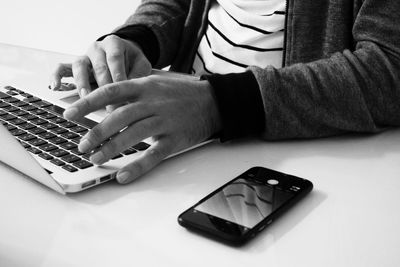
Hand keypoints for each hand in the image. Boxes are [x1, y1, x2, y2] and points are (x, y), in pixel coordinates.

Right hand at [50, 35, 151, 110]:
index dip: (117, 75)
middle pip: (98, 66)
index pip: (114, 58)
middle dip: (104, 87)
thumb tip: (133, 90)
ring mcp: (84, 56)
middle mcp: (97, 48)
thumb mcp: (142, 64)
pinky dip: (56, 76)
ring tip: (86, 99)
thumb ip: (139, 74)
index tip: (122, 91)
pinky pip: (61, 68)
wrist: (125, 55)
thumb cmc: (133, 62)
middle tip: (110, 105)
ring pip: (78, 66)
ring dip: (82, 83)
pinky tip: (55, 87)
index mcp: (114, 43)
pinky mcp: (74, 66)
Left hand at [63, 74, 221, 183]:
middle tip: (81, 145)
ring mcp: (165, 121)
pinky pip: (154, 154)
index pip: (110, 92)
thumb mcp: (157, 83)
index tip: (69, 113)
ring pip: (133, 135)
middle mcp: (153, 102)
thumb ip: (133, 90)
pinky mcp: (175, 138)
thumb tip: (105, 100)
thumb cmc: (183, 93)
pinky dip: (138, 166)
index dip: (88, 103)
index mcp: (145, 87)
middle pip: (118, 116)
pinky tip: (123, 175)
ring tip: (95, 159)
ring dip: (111, 148)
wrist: (214, 101)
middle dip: (96, 132)